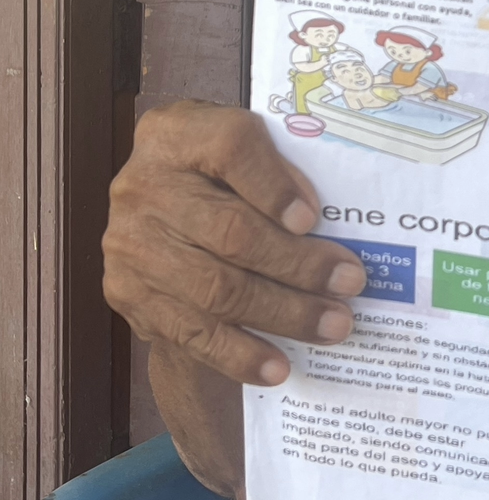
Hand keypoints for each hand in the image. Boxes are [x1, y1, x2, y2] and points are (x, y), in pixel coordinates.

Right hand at [103, 100, 366, 384]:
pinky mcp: (128, 295)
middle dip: (299, 264)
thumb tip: (311, 217)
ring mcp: (130, 244)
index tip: (314, 219)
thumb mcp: (241, 150)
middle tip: (350, 282)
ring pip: (216, 289)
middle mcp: (142, 186)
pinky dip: (240, 354)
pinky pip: (192, 333)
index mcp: (175, 133)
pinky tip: (279, 367)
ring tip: (333, 324)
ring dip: (283, 313)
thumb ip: (273, 168)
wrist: (154, 217)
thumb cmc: (216, 176)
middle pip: (230, 230)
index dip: (274, 185)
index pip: (229, 148)